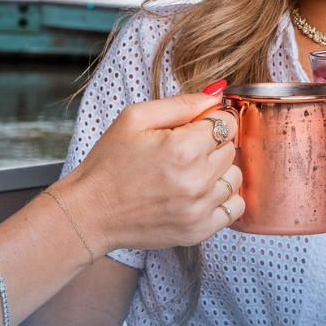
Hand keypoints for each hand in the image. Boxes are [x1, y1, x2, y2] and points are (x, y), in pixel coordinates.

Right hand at [57, 92, 244, 253]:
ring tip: (189, 173)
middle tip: (184, 150)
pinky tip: (200, 194)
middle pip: (231, 149)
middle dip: (213, 144)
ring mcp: (199, 209)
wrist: (90, 211)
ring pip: (234, 178)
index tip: (194, 127)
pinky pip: (234, 209)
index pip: (227, 122)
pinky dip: (223, 199)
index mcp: (184, 148)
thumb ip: (181, 103)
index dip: (211, 120)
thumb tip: (217, 93)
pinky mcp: (198, 231)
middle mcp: (197, 181)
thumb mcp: (136, 118)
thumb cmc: (109, 162)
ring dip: (218, 172)